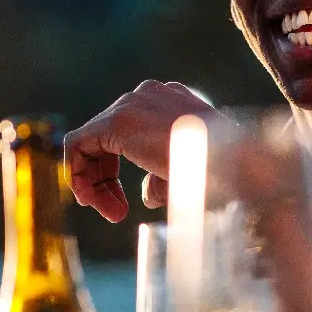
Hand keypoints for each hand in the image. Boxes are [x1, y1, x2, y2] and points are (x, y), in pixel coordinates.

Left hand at [64, 80, 213, 221]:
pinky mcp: (115, 121)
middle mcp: (149, 96)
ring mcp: (131, 105)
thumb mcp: (192, 173)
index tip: (128, 206)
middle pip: (108, 140)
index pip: (131, 135)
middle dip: (107, 181)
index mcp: (172, 102)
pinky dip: (79, 174)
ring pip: (91, 143)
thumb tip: (146, 195)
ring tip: (112, 213)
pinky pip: (77, 144)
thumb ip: (163, 179)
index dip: (121, 174)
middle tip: (116, 214)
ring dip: (95, 183)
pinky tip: (90, 200)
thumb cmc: (223, 170)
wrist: (233, 161)